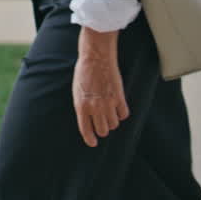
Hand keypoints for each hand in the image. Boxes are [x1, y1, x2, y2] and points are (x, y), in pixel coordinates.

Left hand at [73, 27, 129, 147]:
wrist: (96, 57)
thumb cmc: (84, 72)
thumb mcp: (77, 91)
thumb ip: (82, 106)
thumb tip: (88, 119)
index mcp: (81, 106)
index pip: (86, 131)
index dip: (90, 139)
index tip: (93, 142)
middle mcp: (95, 107)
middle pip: (103, 130)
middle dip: (103, 129)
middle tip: (102, 123)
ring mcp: (108, 103)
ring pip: (114, 124)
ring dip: (112, 121)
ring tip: (109, 112)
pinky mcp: (119, 97)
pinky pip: (123, 115)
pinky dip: (121, 113)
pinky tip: (118, 106)